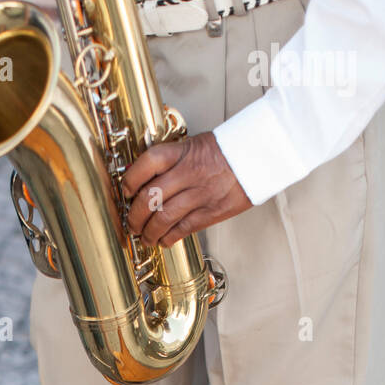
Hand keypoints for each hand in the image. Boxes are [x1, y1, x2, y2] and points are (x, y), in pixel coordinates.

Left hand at [124, 131, 249, 247]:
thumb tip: (142, 179)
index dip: (131, 180)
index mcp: (182, 152)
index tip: (126, 191)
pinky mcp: (211, 212)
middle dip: (134, 215)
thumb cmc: (224, 151)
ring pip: (163, 218)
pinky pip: (182, 229)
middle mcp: (189, 172)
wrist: (258, 156)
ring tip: (145, 237)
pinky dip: (168, 238)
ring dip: (148, 232)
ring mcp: (200, 193)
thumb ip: (170, 160)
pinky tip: (163, 240)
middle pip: (150, 197)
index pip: (148, 164)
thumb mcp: (193, 145)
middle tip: (132, 223)